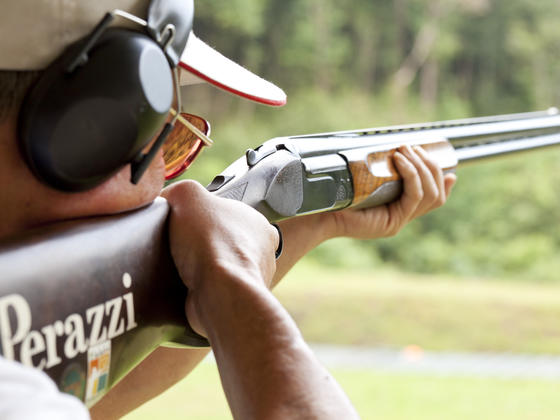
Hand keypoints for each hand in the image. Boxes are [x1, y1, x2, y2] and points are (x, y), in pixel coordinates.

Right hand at [161, 180, 278, 334]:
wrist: (218, 292)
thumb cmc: (213, 243)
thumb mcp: (189, 195)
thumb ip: (179, 190)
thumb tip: (167, 199)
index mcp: (258, 224)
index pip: (231, 213)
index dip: (206, 214)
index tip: (187, 219)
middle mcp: (259, 252)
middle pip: (222, 240)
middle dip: (199, 242)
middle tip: (177, 242)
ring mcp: (248, 279)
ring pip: (216, 267)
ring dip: (196, 266)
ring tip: (177, 264)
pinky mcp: (232, 300)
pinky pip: (209, 290)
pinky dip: (194, 287)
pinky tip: (182, 283)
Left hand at [326, 145, 455, 238]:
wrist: (319, 212)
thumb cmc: (336, 192)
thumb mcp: (364, 177)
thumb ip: (381, 169)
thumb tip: (394, 148)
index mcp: (397, 209)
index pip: (433, 199)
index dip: (442, 181)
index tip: (449, 168)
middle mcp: (401, 218)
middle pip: (436, 194)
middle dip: (431, 166)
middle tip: (415, 147)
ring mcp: (398, 222)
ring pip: (430, 195)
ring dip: (422, 167)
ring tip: (407, 150)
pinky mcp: (392, 223)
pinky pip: (414, 196)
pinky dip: (412, 174)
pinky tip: (400, 159)